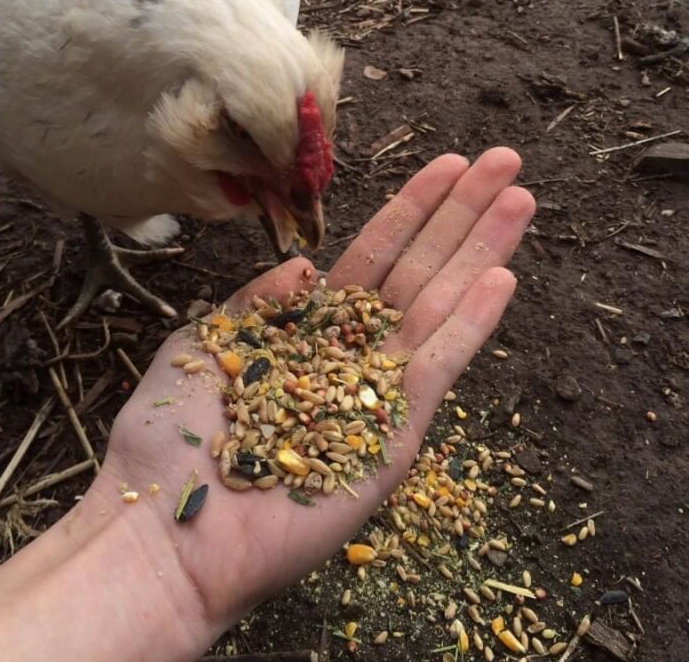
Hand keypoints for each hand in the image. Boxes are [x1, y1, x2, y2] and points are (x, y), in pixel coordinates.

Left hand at [96, 147, 534, 648]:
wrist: (167, 527)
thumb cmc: (172, 438)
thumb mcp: (205, 340)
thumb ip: (260, 302)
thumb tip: (304, 264)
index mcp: (310, 330)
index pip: (375, 255)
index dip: (413, 208)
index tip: (449, 164)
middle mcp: (353, 355)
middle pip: (421, 268)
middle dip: (463, 214)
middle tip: (506, 161)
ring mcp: (379, 395)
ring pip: (440, 306)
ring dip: (482, 251)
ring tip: (521, 198)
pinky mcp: (395, 438)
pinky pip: (438, 370)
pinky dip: (471, 325)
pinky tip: (501, 278)